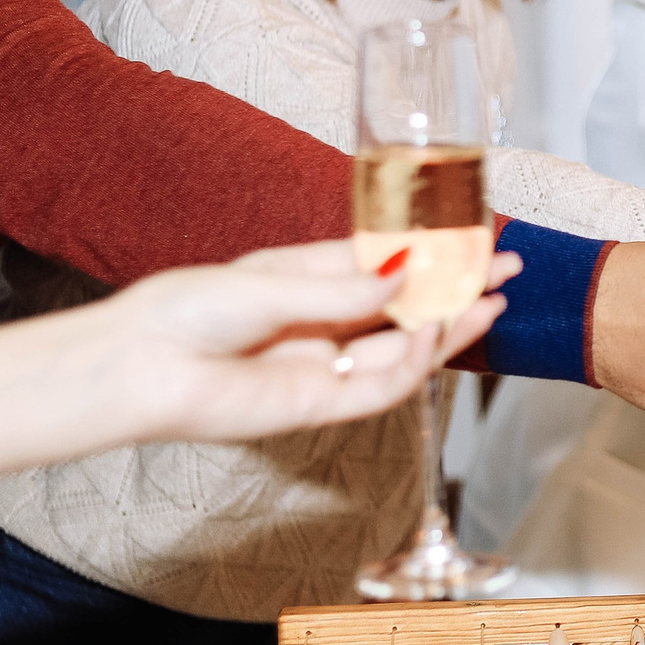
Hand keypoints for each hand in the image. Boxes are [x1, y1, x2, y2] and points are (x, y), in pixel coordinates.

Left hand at [115, 240, 513, 442]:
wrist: (139, 367)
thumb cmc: (185, 311)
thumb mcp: (270, 282)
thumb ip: (343, 287)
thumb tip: (405, 273)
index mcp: (305, 283)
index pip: (384, 266)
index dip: (431, 254)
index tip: (474, 238)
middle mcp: (321, 326)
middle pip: (405, 310)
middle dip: (456, 292)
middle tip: (505, 272)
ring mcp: (323, 368)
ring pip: (402, 351)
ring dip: (446, 329)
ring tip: (486, 305)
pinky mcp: (318, 406)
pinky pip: (380, 387)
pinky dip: (411, 364)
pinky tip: (432, 334)